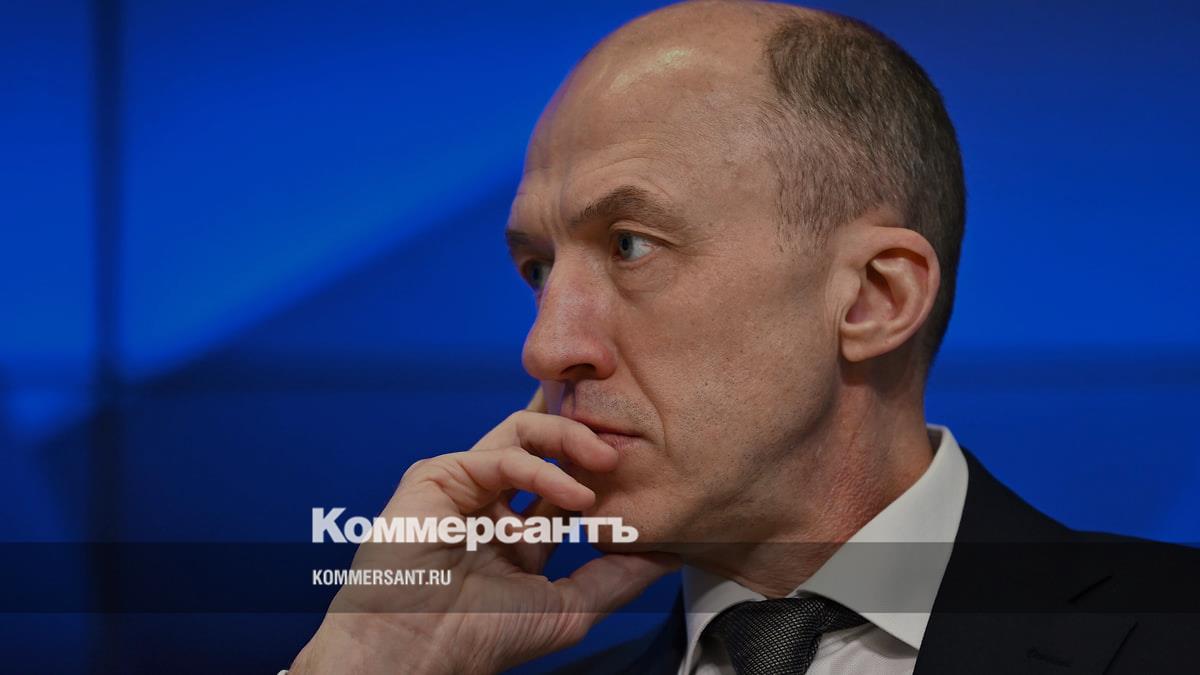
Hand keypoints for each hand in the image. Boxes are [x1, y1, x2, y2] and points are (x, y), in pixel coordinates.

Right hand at [289, 394, 679, 674]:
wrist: (417, 651)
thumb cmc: (481, 639)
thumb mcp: (568, 609)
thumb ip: (616, 577)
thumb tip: (672, 553)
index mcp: (516, 535)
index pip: (566, 484)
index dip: (602, 474)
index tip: (645, 473)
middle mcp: (491, 504)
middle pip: (544, 446)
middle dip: (587, 439)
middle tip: (625, 448)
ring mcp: (463, 486)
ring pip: (523, 432)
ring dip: (570, 439)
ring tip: (606, 461)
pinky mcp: (439, 475)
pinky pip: (500, 454)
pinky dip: (543, 469)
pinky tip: (574, 496)